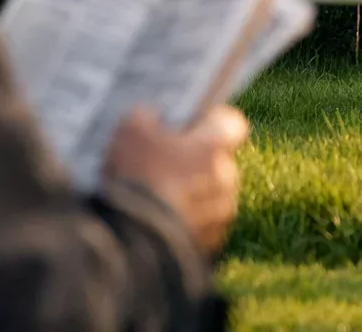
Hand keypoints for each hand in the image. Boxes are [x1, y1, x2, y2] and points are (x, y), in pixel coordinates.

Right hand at [106, 105, 249, 253]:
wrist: (134, 241)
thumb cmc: (138, 177)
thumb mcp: (130, 131)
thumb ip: (146, 117)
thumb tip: (151, 118)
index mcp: (216, 146)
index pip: (231, 123)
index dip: (210, 121)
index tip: (190, 125)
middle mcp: (227, 178)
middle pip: (217, 161)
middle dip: (195, 162)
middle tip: (164, 164)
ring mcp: (221, 215)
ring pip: (210, 196)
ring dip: (191, 195)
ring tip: (156, 197)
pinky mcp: (211, 244)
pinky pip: (201, 226)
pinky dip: (185, 222)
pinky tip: (157, 222)